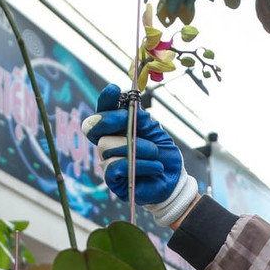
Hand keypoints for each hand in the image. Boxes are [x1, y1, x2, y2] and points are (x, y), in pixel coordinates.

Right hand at [80, 83, 185, 204]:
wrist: (174, 179)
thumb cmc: (162, 153)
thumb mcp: (155, 130)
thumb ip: (141, 119)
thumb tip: (130, 110)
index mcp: (115, 129)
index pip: (102, 112)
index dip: (105, 100)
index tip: (114, 89)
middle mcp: (107, 144)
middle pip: (95, 128)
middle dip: (112, 120)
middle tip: (132, 121)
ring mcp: (107, 161)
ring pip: (107, 146)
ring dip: (136, 146)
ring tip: (155, 152)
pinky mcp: (112, 180)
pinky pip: (116, 166)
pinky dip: (139, 164)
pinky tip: (155, 166)